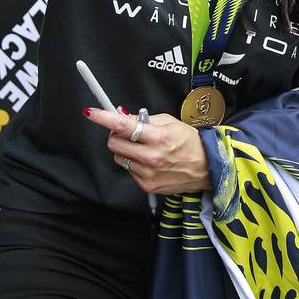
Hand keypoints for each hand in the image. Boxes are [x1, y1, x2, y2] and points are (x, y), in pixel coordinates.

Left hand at [85, 107, 211, 194]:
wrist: (206, 167)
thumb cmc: (189, 142)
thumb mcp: (169, 122)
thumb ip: (144, 119)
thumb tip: (121, 115)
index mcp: (158, 137)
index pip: (123, 126)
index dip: (104, 118)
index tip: (91, 113)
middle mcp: (152, 157)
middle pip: (114, 143)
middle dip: (116, 135)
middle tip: (127, 133)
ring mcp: (148, 173)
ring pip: (119, 157)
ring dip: (125, 150)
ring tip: (142, 148)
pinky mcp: (147, 185)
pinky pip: (128, 170)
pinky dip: (134, 163)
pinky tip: (148, 161)